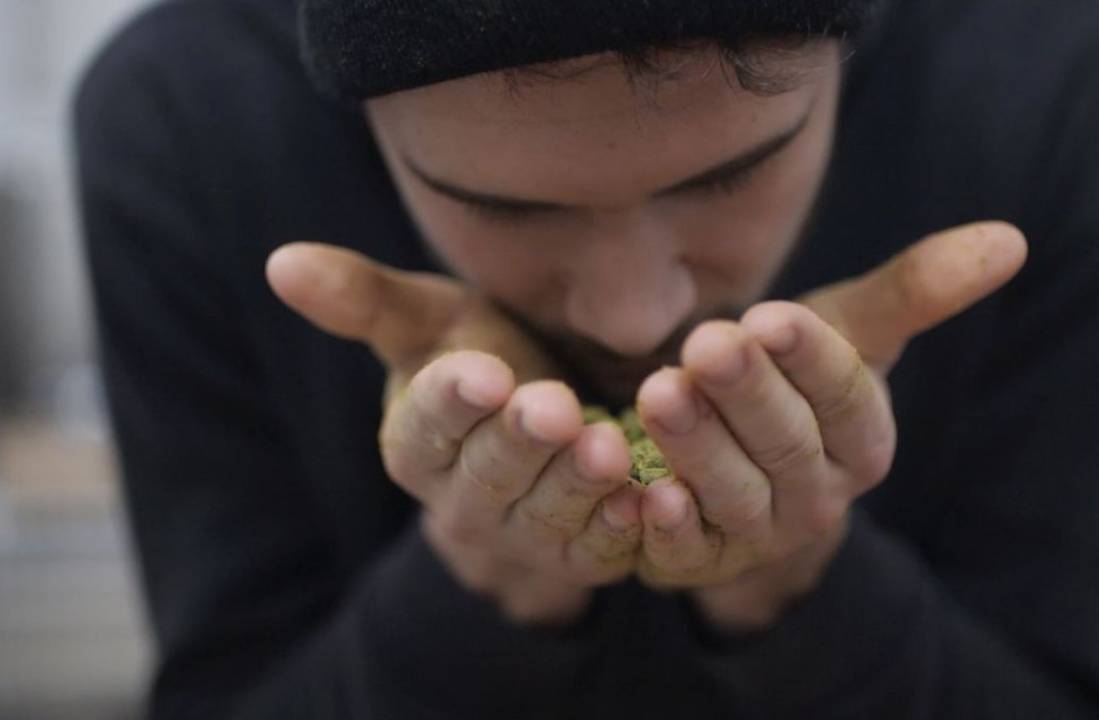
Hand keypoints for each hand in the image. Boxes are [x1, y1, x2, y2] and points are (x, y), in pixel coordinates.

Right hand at [266, 244, 642, 626]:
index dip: (453, 401)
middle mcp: (461, 500)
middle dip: (519, 442)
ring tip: (607, 448)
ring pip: (546, 514)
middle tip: (551, 407)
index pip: (428, 423)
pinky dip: (621, 531)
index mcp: (416, 442)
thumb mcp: (432, 323)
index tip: (481, 372)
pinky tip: (645, 501)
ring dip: (576, 485)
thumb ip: (367, 299)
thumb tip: (280, 262)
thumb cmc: (486, 360)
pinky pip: (599, 553)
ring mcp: (522, 536)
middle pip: (488, 474)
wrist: (551, 427)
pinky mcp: (579, 556)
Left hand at [632, 222, 1028, 632]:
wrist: (733, 446)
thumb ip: (914, 289)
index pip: (845, 398)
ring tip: (661, 393)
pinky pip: (684, 553)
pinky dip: (665, 528)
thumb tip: (1011, 238)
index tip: (772, 317)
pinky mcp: (699, 561)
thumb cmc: (793, 376)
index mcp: (865, 440)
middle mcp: (820, 495)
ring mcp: (759, 534)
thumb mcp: (846, 327)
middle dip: (748, 394)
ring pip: (733, 495)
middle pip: (787, 445)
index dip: (811, 360)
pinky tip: (643, 494)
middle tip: (708, 345)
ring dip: (698, 448)